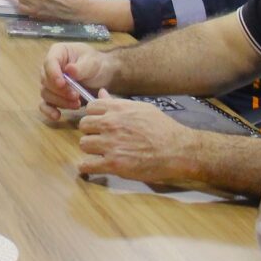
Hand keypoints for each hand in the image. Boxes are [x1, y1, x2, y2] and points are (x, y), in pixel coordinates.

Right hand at [40, 42, 113, 119]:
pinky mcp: (54, 96)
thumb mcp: (92, 62)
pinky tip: (57, 116)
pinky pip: (45, 104)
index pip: (50, 62)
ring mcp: (51, 82)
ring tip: (77, 104)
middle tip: (75, 96)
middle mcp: (51, 67)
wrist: (103, 75)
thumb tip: (69, 70)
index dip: (53, 74)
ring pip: (46, 94)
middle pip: (46, 80)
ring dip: (60, 101)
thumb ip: (81, 67)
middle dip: (60, 91)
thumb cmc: (97, 64)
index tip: (62, 84)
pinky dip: (49, 111)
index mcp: (58, 52)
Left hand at [77, 94, 194, 181]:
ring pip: (83, 144)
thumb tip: (101, 93)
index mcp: (118, 109)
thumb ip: (118, 103)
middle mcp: (111, 124)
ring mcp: (111, 144)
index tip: (99, 123)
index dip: (94, 116)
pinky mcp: (113, 164)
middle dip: (91, 132)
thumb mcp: (141, 108)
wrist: (176, 149)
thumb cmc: (162, 128)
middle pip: (84, 125)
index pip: (90, 107)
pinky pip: (87, 165)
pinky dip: (88, 167)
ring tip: (101, 152)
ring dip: (91, 149)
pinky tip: (95, 166)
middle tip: (100, 138)